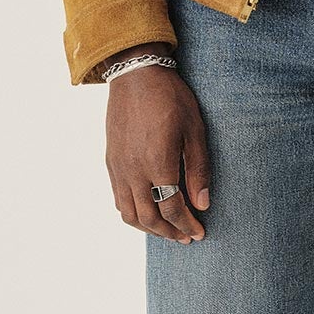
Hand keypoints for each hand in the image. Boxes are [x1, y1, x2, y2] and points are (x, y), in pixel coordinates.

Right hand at [103, 47, 212, 241]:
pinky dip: (132, 213)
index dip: (187, 225)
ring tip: (167, 229)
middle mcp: (134, 170)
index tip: (199, 233)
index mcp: (158, 163)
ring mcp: (119, 167)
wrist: (135, 75)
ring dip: (149, 228)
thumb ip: (198, 169)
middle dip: (169, 232)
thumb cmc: (170, 98)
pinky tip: (147, 211)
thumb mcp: (194, 130)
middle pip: (149, 217)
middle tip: (186, 237)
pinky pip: (118, 198)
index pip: (172, 208)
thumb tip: (203, 203)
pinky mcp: (111, 161)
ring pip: (129, 213)